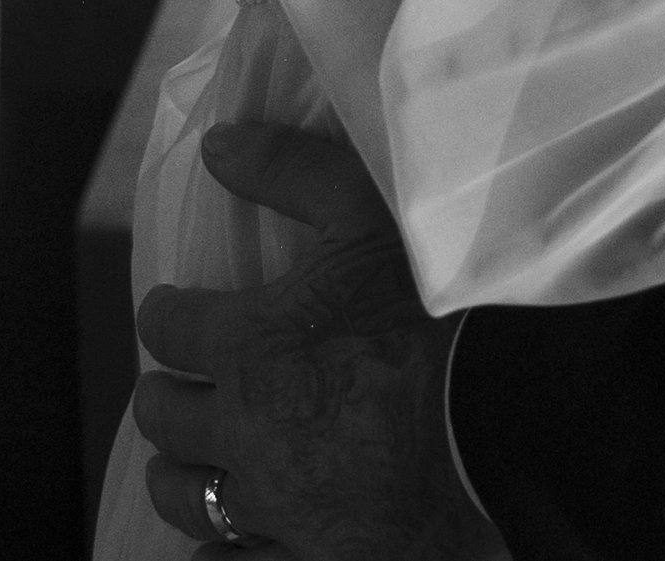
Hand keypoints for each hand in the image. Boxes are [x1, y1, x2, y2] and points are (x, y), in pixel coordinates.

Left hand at [132, 124, 494, 559]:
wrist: (504, 424)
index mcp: (246, 343)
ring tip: (197, 458)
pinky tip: (230, 537)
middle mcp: (242, 430)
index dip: (168, 312)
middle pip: (161, 415)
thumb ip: (286, 170)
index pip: (164, 325)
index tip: (177, 310)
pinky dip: (218, 552)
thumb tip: (215, 144)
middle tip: (184, 383)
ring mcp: (272, 507)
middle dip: (165, 392)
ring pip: (184, 495)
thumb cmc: (436, 312)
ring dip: (182, 472)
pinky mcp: (305, 558)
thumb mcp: (366, 213)